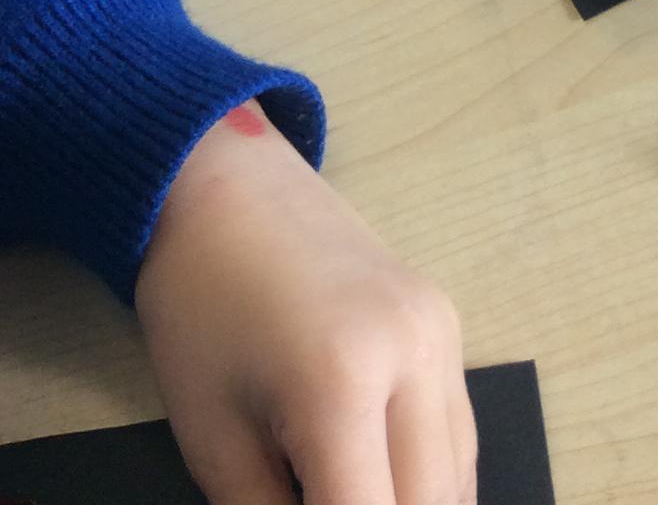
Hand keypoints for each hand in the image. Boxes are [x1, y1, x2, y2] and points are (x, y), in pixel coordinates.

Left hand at [136, 108, 474, 504]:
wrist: (223, 184)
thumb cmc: (198, 306)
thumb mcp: (212, 436)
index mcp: (343, 379)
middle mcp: (415, 353)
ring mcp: (443, 332)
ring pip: (459, 480)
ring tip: (348, 500)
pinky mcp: (447, 322)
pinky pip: (457, 434)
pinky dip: (429, 483)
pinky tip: (387, 495)